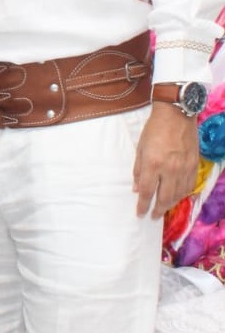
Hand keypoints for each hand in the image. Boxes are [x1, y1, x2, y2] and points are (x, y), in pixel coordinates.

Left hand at [133, 102, 198, 218]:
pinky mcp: (194, 165)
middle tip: (153, 216)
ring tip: (163, 208)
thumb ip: (138, 170)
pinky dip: (183, 194)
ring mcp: (184, 168)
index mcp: (153, 164)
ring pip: (179, 194)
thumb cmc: (154, 130)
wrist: (176, 116)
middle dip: (158, 209)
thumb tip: (137, 189)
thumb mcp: (140, 148)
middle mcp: (170, 170)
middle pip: (165, 197)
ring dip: (171, 204)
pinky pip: (189, 186)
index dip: (143, 205)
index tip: (140, 214)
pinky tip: (177, 196)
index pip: (147, 191)